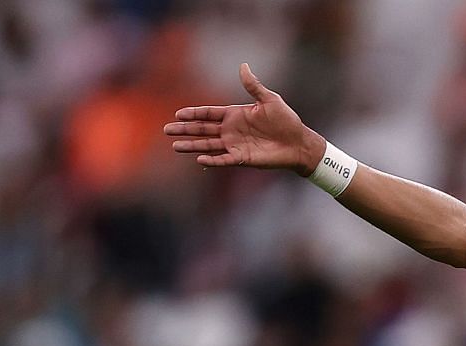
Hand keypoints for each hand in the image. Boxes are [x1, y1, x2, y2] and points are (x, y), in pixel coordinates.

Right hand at [165, 63, 322, 174]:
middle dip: (185, 130)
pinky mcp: (243, 158)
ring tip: (175, 146)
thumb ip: (253, 86)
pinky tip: (199, 159)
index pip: (208, 114)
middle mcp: (232, 131)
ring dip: (192, 146)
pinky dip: (212, 160)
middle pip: (203, 130)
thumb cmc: (287, 120)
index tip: (178, 114)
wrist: (299, 142)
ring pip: (208, 145)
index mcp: (235, 115)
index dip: (193, 114)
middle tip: (166, 130)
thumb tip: (243, 65)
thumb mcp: (270, 99)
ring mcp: (236, 145)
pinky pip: (224, 160)